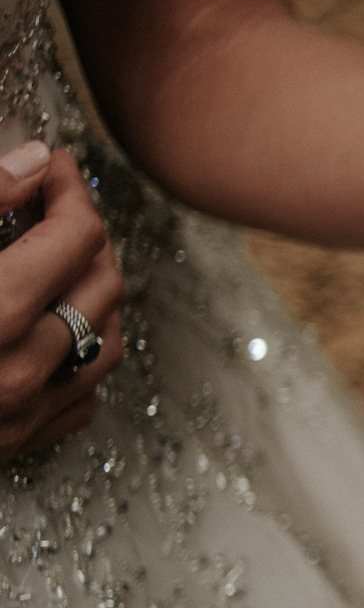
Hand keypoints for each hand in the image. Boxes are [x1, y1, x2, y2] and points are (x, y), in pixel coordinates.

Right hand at [0, 143, 125, 460]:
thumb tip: (37, 161)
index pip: (74, 235)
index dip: (70, 189)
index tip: (54, 165)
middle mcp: (16, 371)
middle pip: (101, 284)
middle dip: (88, 236)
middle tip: (60, 206)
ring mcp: (20, 416)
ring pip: (106, 342)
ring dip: (94, 296)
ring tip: (62, 264)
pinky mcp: (14, 446)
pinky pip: (81, 395)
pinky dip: (78, 356)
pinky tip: (52, 329)